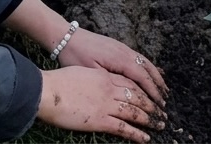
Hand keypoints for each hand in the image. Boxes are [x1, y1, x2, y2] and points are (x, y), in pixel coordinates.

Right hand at [38, 66, 163, 142]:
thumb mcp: (79, 73)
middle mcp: (109, 89)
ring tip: (160, 124)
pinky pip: (124, 128)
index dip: (144, 90)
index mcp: (104, 77)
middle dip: (152, 104)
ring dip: (150, 119)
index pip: (131, 83)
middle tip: (162, 111)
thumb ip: (92, 78)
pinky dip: (137, 134)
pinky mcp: (100, 120)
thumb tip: (96, 84)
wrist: (47, 90)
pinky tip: (146, 138)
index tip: (152, 95)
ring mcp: (106, 104)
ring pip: (135, 111)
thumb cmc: (57, 82)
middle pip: (138, 96)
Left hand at [58, 28, 167, 106]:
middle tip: (165, 100)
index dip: (152, 90)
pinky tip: (152, 71)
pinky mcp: (118, 46)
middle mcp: (125, 51)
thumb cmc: (75, 56)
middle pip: (147, 69)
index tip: (160, 103)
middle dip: (158, 85)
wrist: (66, 36)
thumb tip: (127, 92)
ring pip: (145, 62)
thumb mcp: (90, 72)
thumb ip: (109, 80)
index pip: (142, 77)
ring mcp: (123, 47)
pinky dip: (148, 67)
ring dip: (155, 76)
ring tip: (163, 89)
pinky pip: (139, 57)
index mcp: (119, 59)